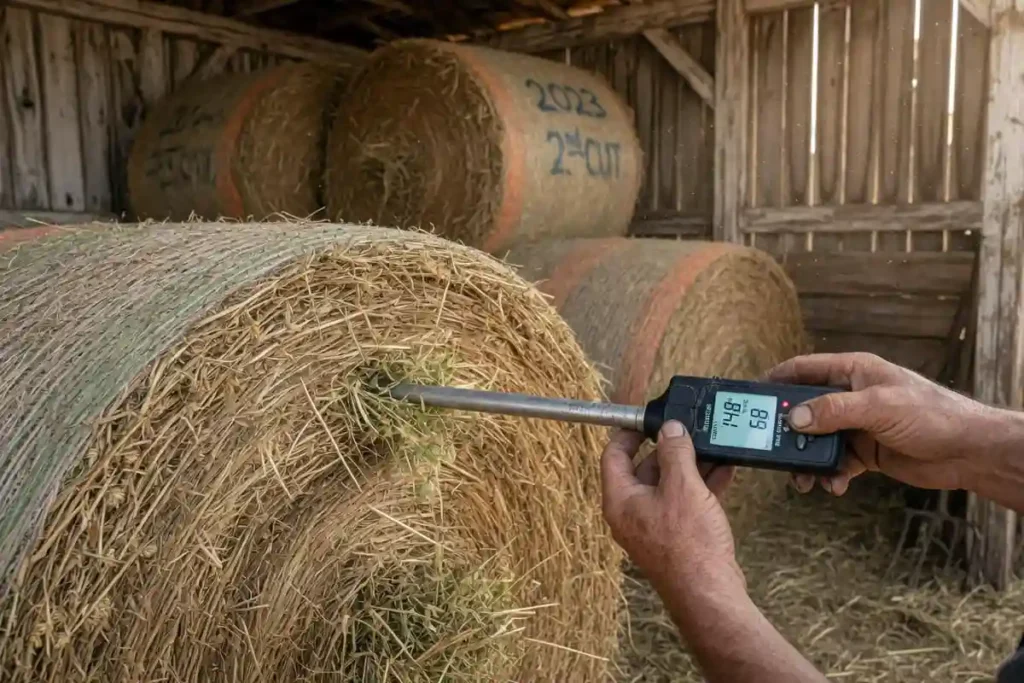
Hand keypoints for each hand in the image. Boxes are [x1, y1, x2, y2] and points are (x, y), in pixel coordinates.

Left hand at [600, 421, 742, 593]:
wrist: (709, 592)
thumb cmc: (689, 544)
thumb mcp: (682, 486)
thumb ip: (675, 453)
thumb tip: (670, 429)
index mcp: (620, 500)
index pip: (613, 456)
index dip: (628, 433)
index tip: (647, 419)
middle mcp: (632, 513)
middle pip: (644, 469)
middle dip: (669, 449)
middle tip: (688, 430)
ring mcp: (654, 526)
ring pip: (668, 485)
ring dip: (689, 466)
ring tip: (712, 446)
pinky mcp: (676, 537)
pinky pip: (684, 502)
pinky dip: (701, 486)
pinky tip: (724, 471)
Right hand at [766, 352, 999, 495]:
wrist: (968, 451)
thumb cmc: (932, 415)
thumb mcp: (878, 407)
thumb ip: (833, 410)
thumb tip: (794, 419)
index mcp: (852, 372)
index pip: (803, 370)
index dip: (775, 381)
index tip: (751, 397)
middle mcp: (850, 396)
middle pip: (804, 410)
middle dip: (787, 431)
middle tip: (768, 448)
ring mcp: (856, 425)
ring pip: (817, 441)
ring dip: (807, 459)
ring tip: (802, 479)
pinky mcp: (865, 452)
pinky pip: (835, 463)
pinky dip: (829, 475)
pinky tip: (832, 486)